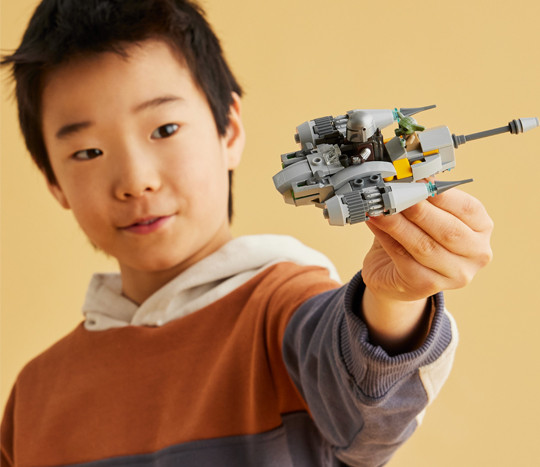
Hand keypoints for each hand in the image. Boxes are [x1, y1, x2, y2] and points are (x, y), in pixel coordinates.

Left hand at [362, 188, 493, 302]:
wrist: (394, 275)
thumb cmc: (413, 239)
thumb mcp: (422, 215)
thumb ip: (420, 199)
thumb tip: (402, 181)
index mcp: (480, 229)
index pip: (468, 209)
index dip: (443, 194)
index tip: (419, 180)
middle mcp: (475, 254)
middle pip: (448, 230)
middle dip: (420, 210)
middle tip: (397, 194)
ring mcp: (454, 274)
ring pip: (425, 246)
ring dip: (398, 224)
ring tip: (380, 208)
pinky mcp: (427, 286)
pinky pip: (405, 259)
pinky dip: (387, 238)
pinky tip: (375, 223)